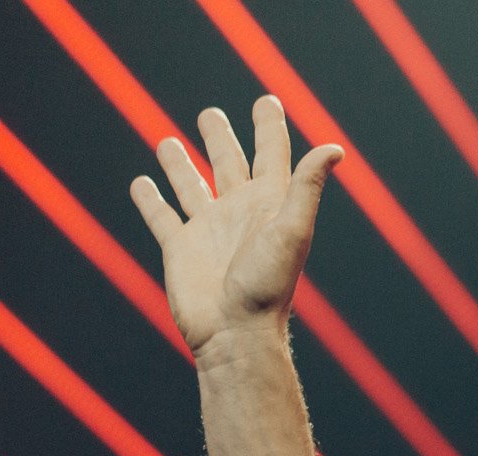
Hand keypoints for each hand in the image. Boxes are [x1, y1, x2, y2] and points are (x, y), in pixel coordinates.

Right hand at [129, 95, 341, 359]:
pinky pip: (162, 217)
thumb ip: (307, 187)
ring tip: (170, 142)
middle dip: (221, 138)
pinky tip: (142, 184)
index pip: (271, 155)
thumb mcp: (292, 230)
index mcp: (269, 204)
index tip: (266, 100)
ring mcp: (208, 230)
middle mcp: (239, 213)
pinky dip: (151, 199)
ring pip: (191, 186)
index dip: (269, 127)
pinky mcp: (180, 249)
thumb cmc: (267, 286)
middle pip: (228, 164)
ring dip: (180, 164)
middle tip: (211, 114)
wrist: (235, 334)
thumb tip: (334, 148)